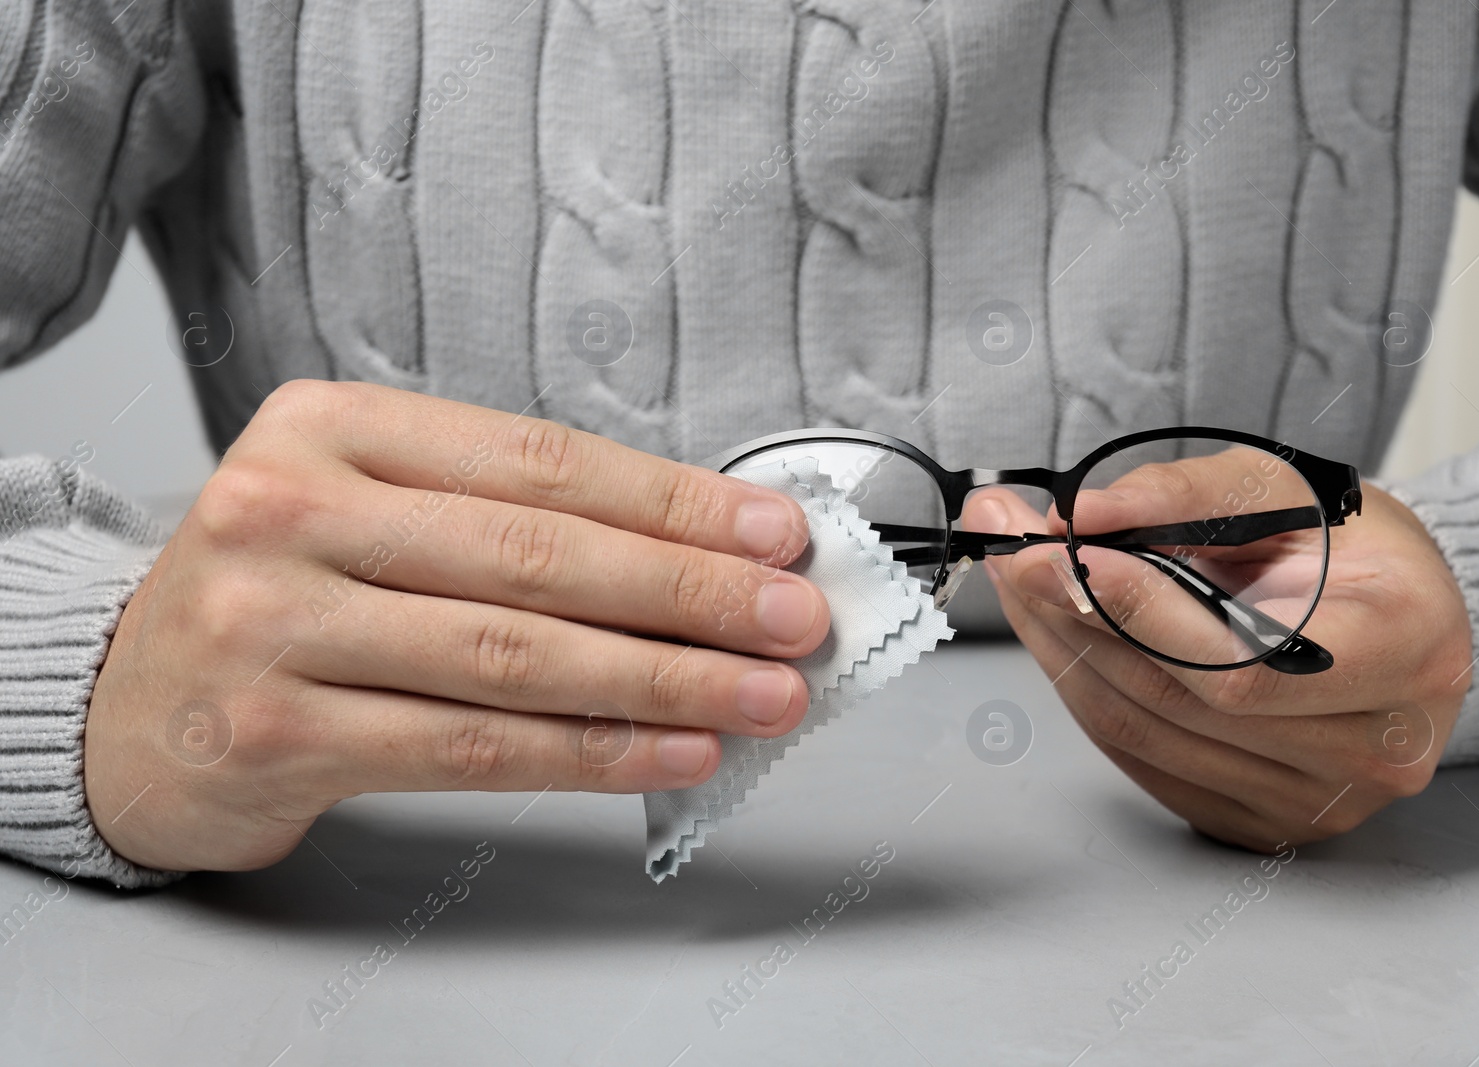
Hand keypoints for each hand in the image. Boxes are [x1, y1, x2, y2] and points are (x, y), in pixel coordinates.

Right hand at [85, 380, 828, 871]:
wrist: (135, 703)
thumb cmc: (289, 592)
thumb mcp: (374, 511)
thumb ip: (512, 519)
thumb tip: (703, 557)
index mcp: (329, 426)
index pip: (537, 461)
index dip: (671, 501)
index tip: (772, 533)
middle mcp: (291, 511)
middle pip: (534, 554)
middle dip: (688, 590)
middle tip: (793, 617)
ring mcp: (272, 624)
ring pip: (513, 654)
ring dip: (664, 679)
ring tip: (761, 693)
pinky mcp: (276, 732)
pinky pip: (469, 747)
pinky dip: (589, 752)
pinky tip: (671, 751)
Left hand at [964, 461, 1472, 850]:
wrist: (1401, 616)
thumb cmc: (1348, 547)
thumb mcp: (1282, 488)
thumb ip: (1184, 496)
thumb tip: (1082, 514)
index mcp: (1407, 651)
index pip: (1244, 662)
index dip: (1140, 611)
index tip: (1060, 549)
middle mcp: (1376, 749)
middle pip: (1181, 698)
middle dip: (1075, 612)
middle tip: (1006, 544)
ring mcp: (1318, 801)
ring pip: (1143, 731)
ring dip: (1061, 647)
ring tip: (1019, 575)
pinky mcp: (1262, 821)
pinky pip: (1140, 757)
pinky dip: (1084, 687)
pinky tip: (1058, 630)